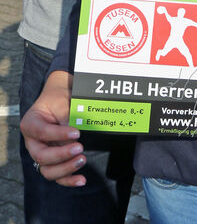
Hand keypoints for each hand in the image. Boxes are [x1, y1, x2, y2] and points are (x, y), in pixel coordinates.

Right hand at [20, 71, 85, 186]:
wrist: (59, 101)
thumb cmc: (58, 100)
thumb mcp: (61, 102)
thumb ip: (66, 117)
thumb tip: (78, 132)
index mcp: (30, 124)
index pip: (42, 132)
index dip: (58, 134)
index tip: (77, 132)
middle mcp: (33, 142)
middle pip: (41, 156)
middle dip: (61, 155)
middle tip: (80, 147)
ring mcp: (41, 154)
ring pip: (47, 170)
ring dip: (65, 168)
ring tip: (82, 159)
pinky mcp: (52, 162)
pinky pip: (57, 176)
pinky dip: (69, 180)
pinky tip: (81, 180)